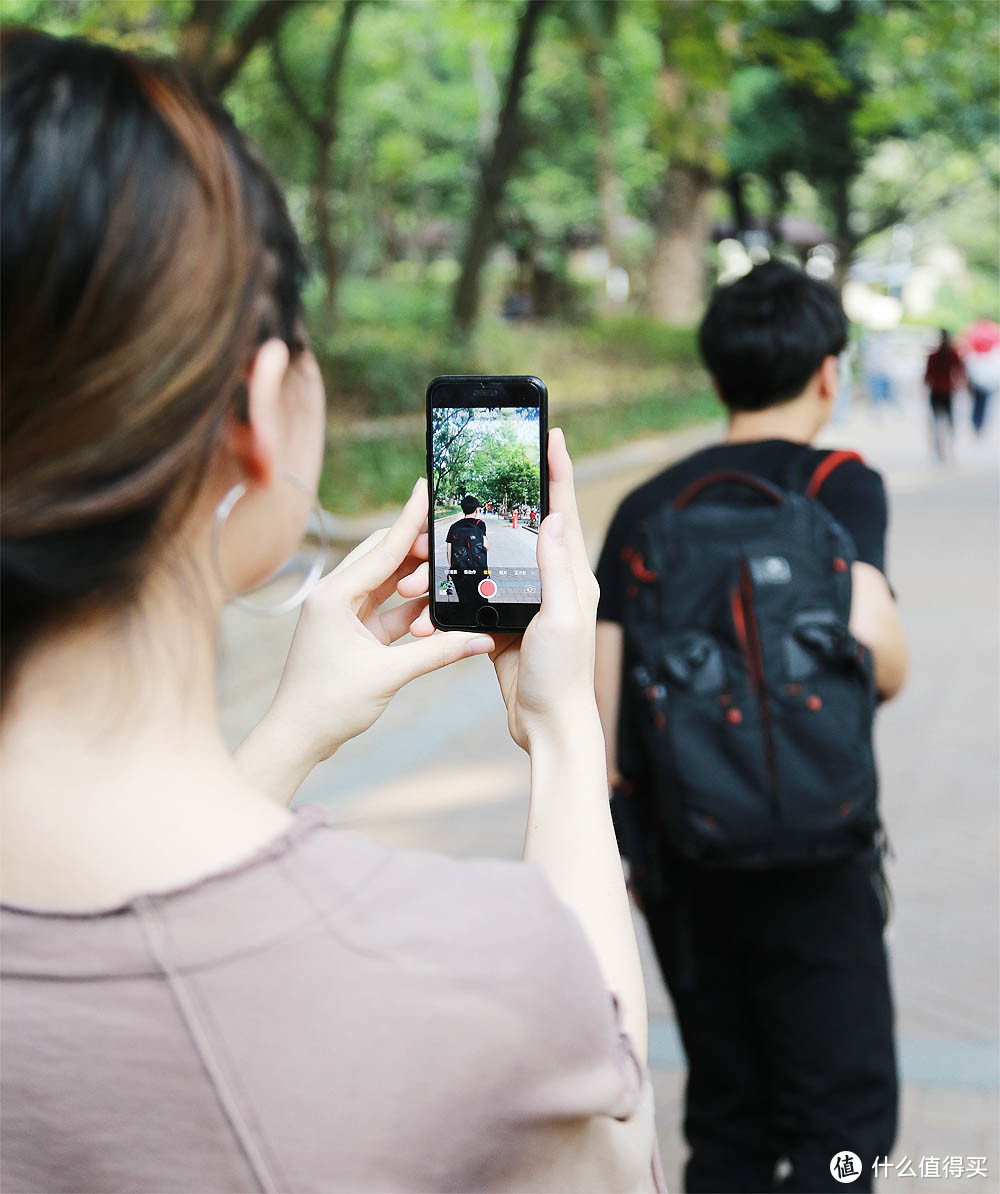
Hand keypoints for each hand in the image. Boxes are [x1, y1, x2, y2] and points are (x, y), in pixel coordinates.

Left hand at [245, 479, 493, 787]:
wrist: (297, 737)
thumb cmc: (328, 705)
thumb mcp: (388, 675)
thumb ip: (438, 652)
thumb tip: (481, 639)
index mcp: (334, 596)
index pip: (383, 549)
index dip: (410, 519)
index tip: (425, 487)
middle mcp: (334, 597)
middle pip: (383, 557)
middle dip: (418, 549)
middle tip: (453, 539)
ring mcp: (341, 614)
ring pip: (386, 583)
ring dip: (416, 580)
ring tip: (450, 570)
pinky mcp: (350, 633)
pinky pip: (386, 610)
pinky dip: (411, 608)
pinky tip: (437, 605)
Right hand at [413, 428, 599, 751]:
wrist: (545, 725)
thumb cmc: (563, 675)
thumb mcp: (564, 616)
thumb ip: (556, 568)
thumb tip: (552, 516)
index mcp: (571, 576)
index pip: (562, 512)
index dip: (558, 471)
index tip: (551, 434)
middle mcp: (550, 584)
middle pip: (521, 528)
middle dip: (494, 506)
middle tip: (471, 480)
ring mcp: (524, 604)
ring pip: (488, 562)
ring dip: (457, 554)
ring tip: (427, 549)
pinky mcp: (501, 625)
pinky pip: (471, 597)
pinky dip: (448, 593)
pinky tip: (425, 591)